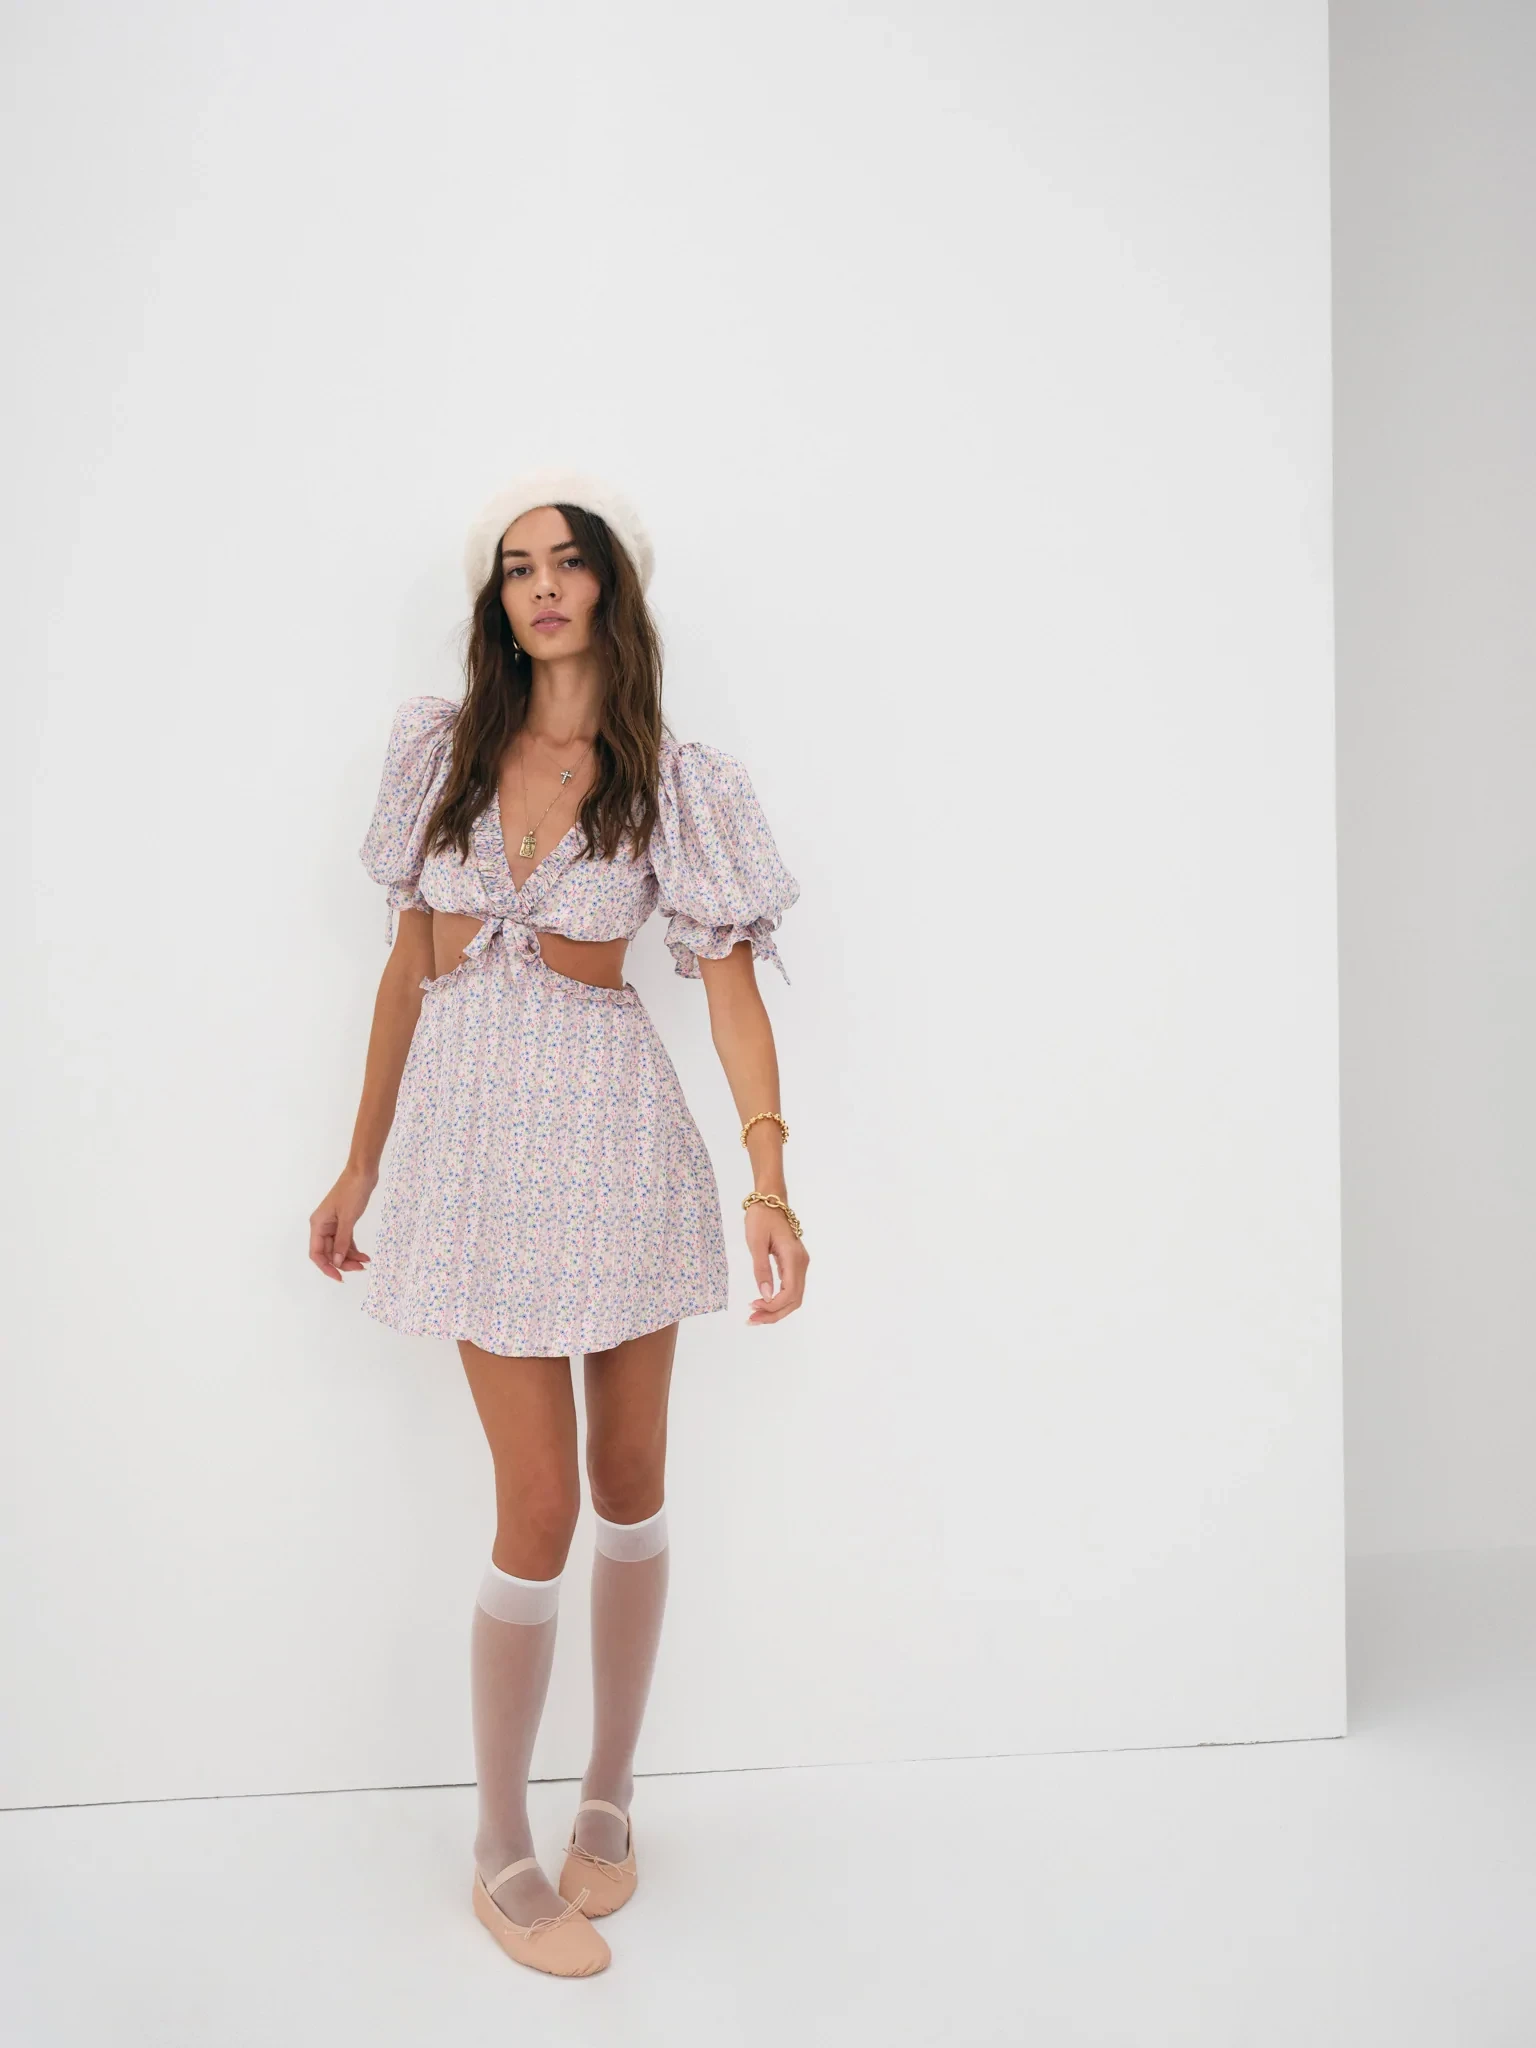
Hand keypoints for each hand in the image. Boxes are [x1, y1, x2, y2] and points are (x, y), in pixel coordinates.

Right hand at [309, 1166, 377, 1281]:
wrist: (362, 1172)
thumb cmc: (352, 1192)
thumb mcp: (347, 1219)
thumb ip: (342, 1242)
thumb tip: (336, 1262)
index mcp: (318, 1225)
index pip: (316, 1253)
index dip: (326, 1267)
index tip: (339, 1278)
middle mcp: (323, 1226)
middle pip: (328, 1253)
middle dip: (343, 1263)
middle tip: (360, 1269)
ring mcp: (333, 1224)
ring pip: (338, 1248)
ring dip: (350, 1257)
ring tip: (365, 1263)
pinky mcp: (344, 1222)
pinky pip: (346, 1241)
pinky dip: (354, 1249)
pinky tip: (365, 1256)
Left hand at [745, 1199, 808, 1325]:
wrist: (771, 1200)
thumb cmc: (761, 1218)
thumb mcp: (756, 1243)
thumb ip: (761, 1269)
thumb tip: (766, 1295)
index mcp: (794, 1258)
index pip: (790, 1292)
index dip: (773, 1306)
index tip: (752, 1307)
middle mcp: (802, 1263)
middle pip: (795, 1299)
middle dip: (774, 1314)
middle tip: (751, 1320)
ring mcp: (800, 1264)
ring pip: (795, 1296)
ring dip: (777, 1310)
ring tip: (755, 1316)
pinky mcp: (795, 1264)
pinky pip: (791, 1288)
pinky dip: (779, 1300)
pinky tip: (764, 1303)